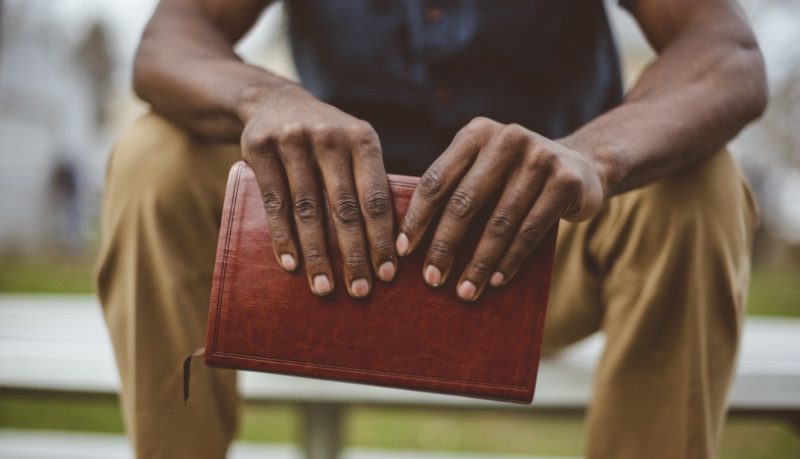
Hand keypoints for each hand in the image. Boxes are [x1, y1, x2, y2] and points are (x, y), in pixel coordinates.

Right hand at [240, 86, 395, 297]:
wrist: (273, 101)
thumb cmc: (325, 140)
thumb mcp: (353, 146)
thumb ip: (369, 182)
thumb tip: (397, 246)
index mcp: (362, 138)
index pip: (376, 197)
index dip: (383, 239)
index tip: (388, 275)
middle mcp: (330, 135)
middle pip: (345, 207)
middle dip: (355, 255)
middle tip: (360, 292)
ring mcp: (293, 139)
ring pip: (308, 209)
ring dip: (317, 255)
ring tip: (324, 288)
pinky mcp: (260, 146)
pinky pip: (274, 201)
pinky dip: (283, 237)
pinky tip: (291, 264)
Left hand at [395, 117, 606, 300]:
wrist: (581, 166)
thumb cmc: (515, 178)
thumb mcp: (484, 169)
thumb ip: (454, 189)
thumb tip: (407, 242)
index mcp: (476, 134)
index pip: (437, 179)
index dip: (417, 218)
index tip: (403, 250)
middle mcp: (506, 139)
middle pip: (465, 202)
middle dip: (444, 246)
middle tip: (431, 279)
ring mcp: (539, 157)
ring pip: (499, 222)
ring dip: (479, 263)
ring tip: (464, 291)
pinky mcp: (565, 181)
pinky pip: (530, 230)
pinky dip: (510, 259)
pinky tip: (496, 280)